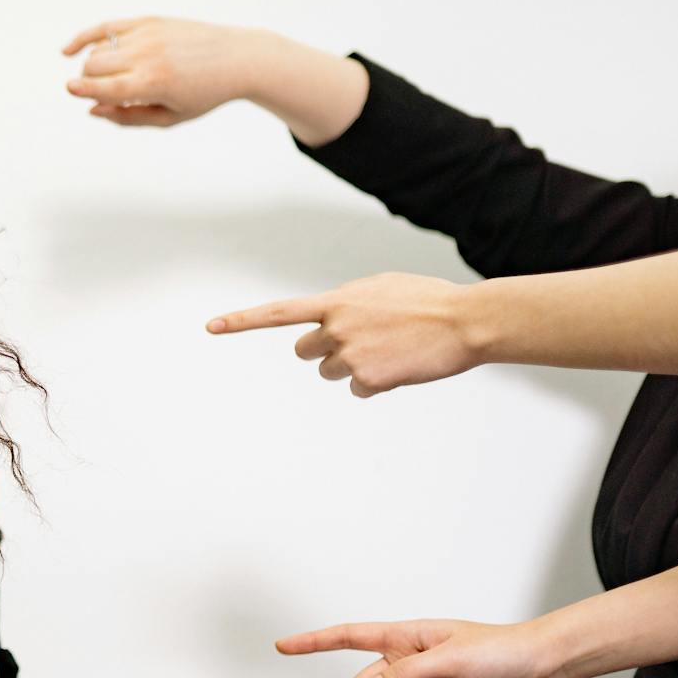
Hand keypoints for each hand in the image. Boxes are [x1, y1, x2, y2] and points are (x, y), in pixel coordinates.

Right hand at [63, 17, 269, 126]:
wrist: (237, 58)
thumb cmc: (204, 93)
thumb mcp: (169, 118)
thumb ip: (127, 118)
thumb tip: (93, 110)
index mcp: (154, 83)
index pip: (104, 87)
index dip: (82, 90)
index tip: (70, 90)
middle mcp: (147, 55)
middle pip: (94, 66)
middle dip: (91, 82)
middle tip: (109, 94)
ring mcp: (147, 34)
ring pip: (98, 50)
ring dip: (93, 67)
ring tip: (111, 78)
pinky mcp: (149, 21)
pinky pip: (106, 27)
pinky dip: (85, 37)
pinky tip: (67, 50)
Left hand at [207, 273, 483, 396]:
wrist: (466, 321)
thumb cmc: (428, 301)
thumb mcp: (382, 287)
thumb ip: (348, 301)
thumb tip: (331, 318)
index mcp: (337, 301)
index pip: (278, 312)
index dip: (241, 321)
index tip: (211, 327)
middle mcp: (335, 327)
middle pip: (305, 352)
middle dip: (325, 351)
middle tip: (362, 342)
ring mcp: (349, 355)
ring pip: (330, 373)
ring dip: (352, 367)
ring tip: (389, 351)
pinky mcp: (366, 380)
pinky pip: (357, 390)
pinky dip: (375, 384)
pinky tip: (400, 367)